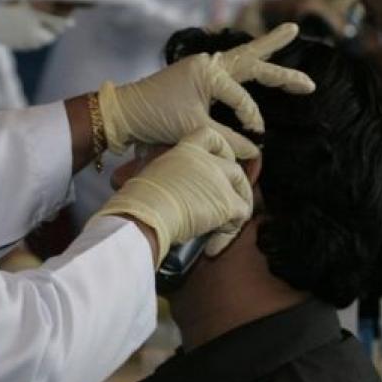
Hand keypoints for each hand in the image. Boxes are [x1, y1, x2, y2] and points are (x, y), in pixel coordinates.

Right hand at [92, 128, 252, 263]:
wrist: (146, 213)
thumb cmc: (139, 198)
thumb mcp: (150, 175)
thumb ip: (164, 176)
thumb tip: (153, 188)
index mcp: (185, 149)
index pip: (210, 135)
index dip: (222, 148)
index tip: (222, 160)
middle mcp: (206, 160)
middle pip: (234, 167)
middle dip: (236, 186)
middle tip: (227, 203)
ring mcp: (220, 179)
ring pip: (243, 191)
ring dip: (236, 211)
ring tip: (220, 229)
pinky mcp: (228, 202)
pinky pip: (241, 217)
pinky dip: (229, 234)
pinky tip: (211, 246)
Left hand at [98, 23, 314, 159]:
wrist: (124, 112)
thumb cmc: (156, 117)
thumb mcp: (194, 129)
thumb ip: (228, 139)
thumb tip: (256, 150)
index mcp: (209, 72)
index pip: (243, 98)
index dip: (251, 119)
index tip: (255, 137)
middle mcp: (208, 63)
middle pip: (253, 61)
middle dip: (282, 71)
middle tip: (310, 81)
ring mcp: (202, 67)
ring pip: (242, 56)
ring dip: (267, 48)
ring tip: (290, 31)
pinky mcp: (196, 75)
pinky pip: (230, 68)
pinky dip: (246, 64)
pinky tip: (257, 57)